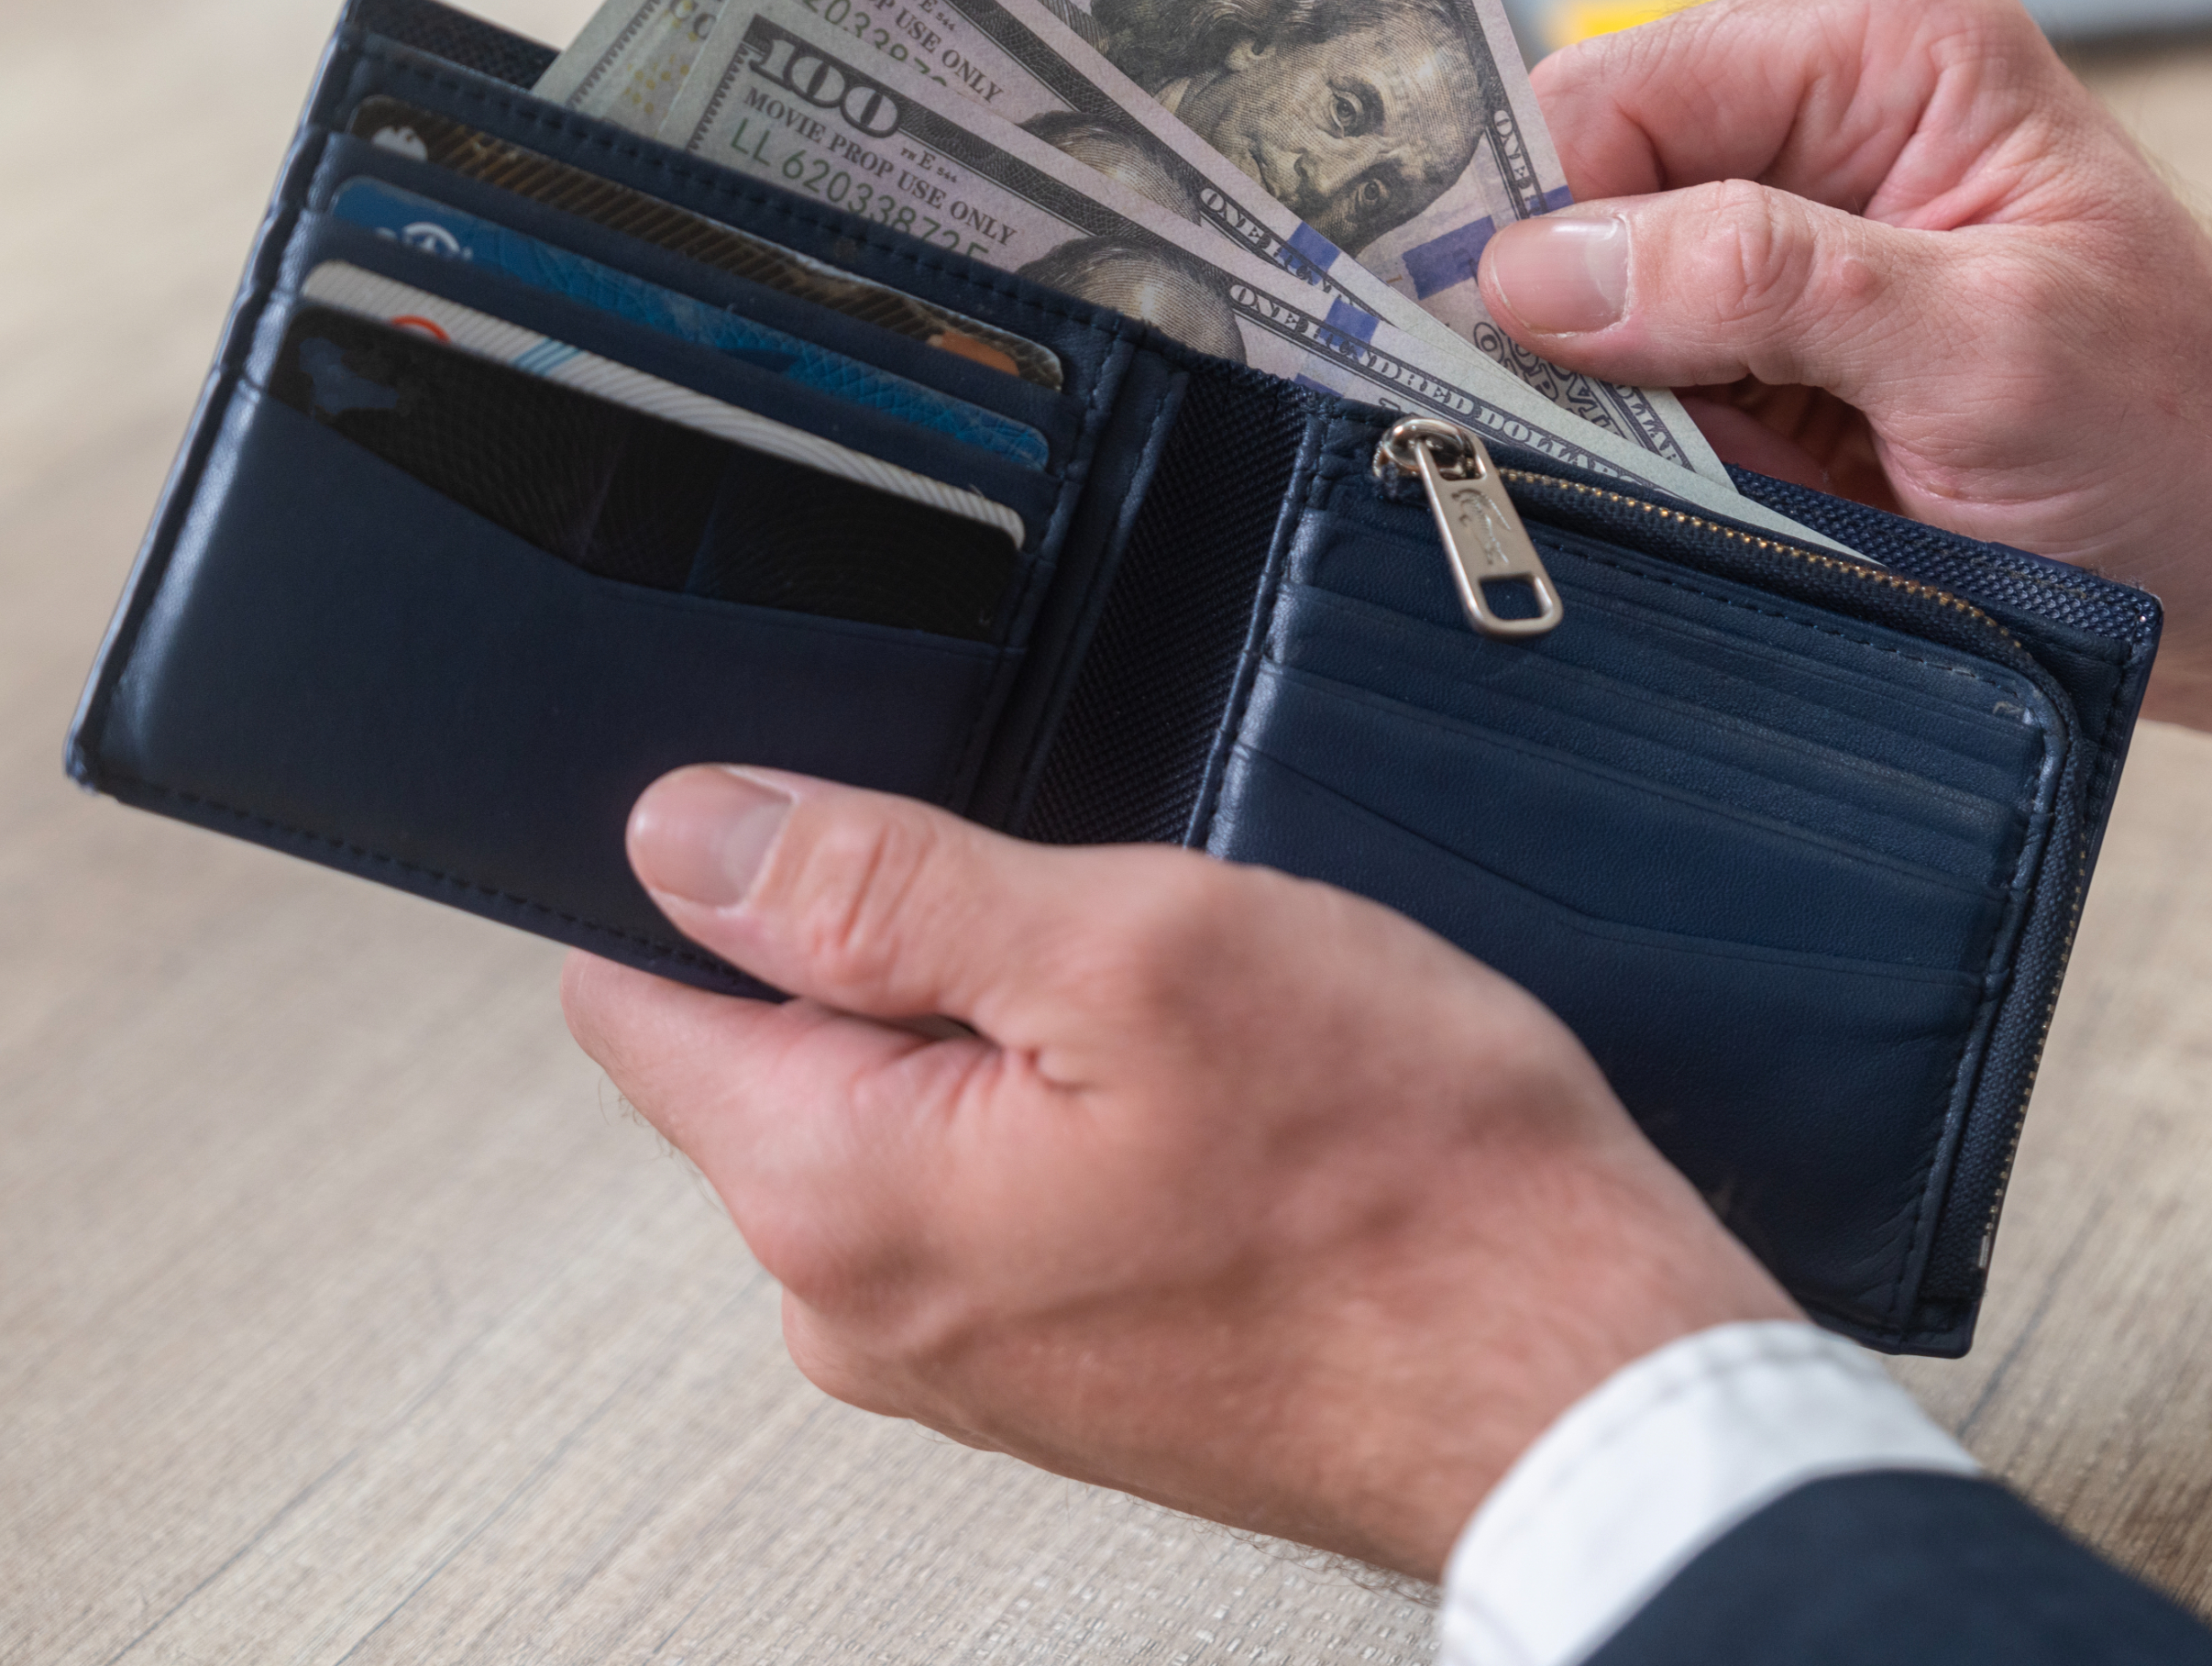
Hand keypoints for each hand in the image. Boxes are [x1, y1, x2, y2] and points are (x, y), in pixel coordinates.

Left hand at [563, 766, 1794, 1578]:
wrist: (1572, 1380)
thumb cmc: (1401, 1188)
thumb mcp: (1136, 946)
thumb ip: (881, 883)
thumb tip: (688, 832)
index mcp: (834, 1192)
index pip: (639, 993)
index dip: (745, 869)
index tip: (888, 845)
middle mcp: (864, 1305)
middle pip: (796, 1041)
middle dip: (930, 949)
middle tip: (1118, 944)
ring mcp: (970, 1348)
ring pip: (930, 1103)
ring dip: (1040, 1034)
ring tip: (1209, 1041)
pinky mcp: (1069, 1363)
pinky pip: (1025, 1182)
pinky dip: (1108, 1120)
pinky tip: (1241, 1118)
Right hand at [1483, 0, 2211, 798]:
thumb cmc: (2203, 448)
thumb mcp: (1987, 352)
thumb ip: (1759, 280)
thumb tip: (1538, 267)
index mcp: (1884, 38)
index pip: (1612, 91)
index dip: (1535, 219)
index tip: (1487, 346)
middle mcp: (1832, 109)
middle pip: (1587, 195)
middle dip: (1577, 326)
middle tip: (1622, 441)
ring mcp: (1807, 235)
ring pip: (1601, 306)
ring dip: (1624, 408)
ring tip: (1729, 483)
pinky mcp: (1796, 347)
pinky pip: (1654, 389)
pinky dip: (1664, 457)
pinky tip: (1736, 502)